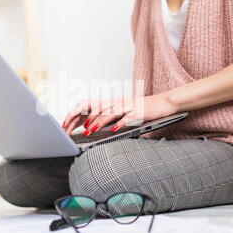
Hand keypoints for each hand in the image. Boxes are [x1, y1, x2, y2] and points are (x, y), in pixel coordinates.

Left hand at [62, 94, 178, 135]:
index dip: (79, 113)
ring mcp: (128, 106)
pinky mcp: (138, 111)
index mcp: (113, 102)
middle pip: (98, 109)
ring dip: (99, 122)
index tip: (70, 123)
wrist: (163, 103)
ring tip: (90, 131)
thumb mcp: (124, 112)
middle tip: (76, 129)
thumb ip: (111, 117)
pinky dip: (119, 123)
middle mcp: (118, 102)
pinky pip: (127, 117)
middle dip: (85, 119)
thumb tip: (96, 125)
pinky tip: (113, 130)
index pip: (92, 105)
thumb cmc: (143, 109)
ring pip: (110, 113)